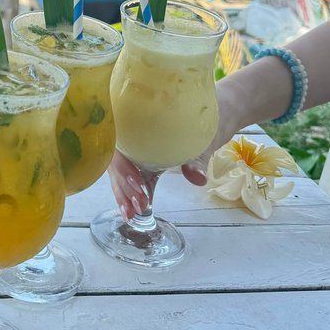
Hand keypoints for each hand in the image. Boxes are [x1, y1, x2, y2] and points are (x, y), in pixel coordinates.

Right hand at [108, 77, 245, 219]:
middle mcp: (131, 134)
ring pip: (117, 170)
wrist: (214, 115)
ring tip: (131, 213)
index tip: (139, 183)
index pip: (120, 144)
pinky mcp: (139, 159)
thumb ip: (196, 159)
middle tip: (138, 206)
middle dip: (124, 186)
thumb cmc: (202, 123)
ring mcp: (132, 147)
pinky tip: (131, 209)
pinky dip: (126, 192)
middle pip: (115, 160)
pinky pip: (126, 175)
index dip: (124, 165)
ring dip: (122, 192)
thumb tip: (197, 178)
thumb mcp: (203, 139)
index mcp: (138, 122)